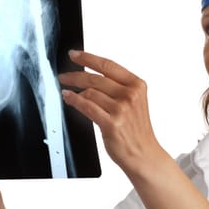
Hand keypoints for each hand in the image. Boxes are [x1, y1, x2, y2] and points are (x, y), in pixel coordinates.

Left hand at [59, 50, 163, 174]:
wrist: (144, 154)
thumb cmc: (137, 129)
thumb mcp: (134, 101)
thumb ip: (117, 87)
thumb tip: (90, 76)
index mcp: (137, 85)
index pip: (108, 65)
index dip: (88, 58)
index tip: (75, 55)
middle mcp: (130, 95)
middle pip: (96, 78)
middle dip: (75, 75)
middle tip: (64, 76)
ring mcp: (121, 109)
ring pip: (90, 92)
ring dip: (74, 89)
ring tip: (66, 90)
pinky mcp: (111, 124)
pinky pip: (87, 106)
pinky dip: (74, 100)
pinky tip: (68, 98)